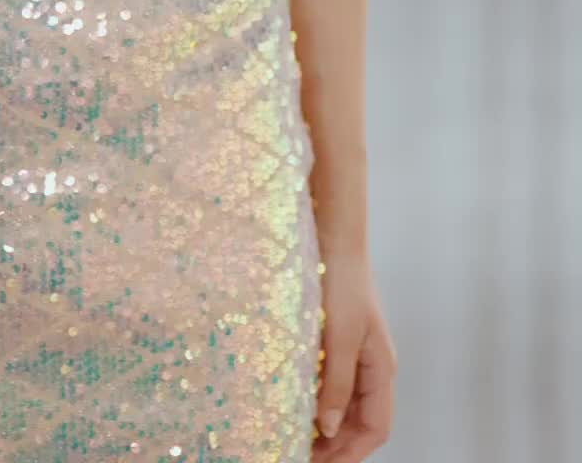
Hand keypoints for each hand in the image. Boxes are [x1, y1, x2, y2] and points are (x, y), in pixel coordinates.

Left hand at [313, 248, 395, 459]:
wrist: (334, 235)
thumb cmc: (341, 282)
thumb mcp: (339, 337)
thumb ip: (335, 384)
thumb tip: (328, 429)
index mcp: (381, 368)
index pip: (376, 428)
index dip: (350, 453)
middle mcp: (372, 365)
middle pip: (359, 421)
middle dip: (335, 444)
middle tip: (299, 454)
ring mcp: (357, 352)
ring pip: (345, 403)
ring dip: (324, 424)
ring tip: (294, 435)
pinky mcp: (339, 339)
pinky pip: (333, 382)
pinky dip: (317, 399)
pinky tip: (295, 403)